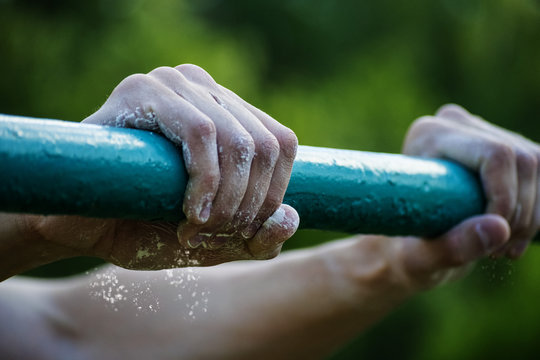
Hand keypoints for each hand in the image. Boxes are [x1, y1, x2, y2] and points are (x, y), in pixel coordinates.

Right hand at [21, 64, 298, 269]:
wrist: (81, 226)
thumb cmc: (148, 226)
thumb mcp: (216, 241)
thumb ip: (258, 237)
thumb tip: (291, 218)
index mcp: (226, 111)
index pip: (280, 143)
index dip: (273, 194)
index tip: (242, 232)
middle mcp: (205, 88)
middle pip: (264, 145)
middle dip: (248, 205)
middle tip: (216, 236)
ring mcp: (174, 83)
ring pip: (237, 139)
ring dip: (227, 199)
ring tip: (197, 229)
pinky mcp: (142, 91)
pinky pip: (199, 131)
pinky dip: (205, 181)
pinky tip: (190, 214)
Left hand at [402, 104, 538, 258]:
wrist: (408, 243)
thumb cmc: (405, 251)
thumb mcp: (418, 259)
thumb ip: (450, 247)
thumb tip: (499, 228)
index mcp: (429, 134)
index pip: (495, 154)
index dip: (506, 198)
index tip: (495, 240)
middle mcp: (458, 124)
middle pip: (523, 160)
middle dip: (520, 214)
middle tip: (497, 252)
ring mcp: (486, 132)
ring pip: (538, 166)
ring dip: (531, 218)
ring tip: (501, 250)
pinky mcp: (506, 147)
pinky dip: (537, 213)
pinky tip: (513, 240)